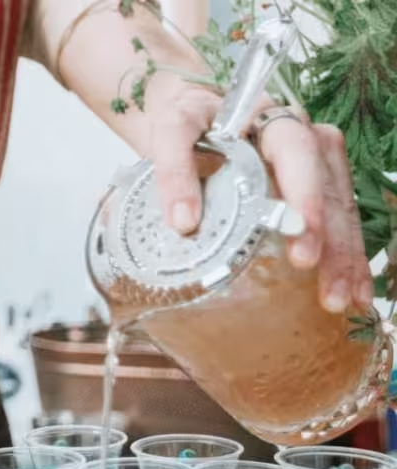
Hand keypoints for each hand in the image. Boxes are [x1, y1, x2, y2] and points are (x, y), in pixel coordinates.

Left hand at [146, 78, 370, 313]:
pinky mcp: (314, 191)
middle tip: (319, 279)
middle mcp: (303, 139)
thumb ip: (172, 167)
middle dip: (329, 238)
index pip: (297, 150)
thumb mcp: (170, 130)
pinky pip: (339, 224)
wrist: (191, 114)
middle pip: (328, 186)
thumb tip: (184, 222)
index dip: (303, 192)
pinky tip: (354, 291)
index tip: (300, 234)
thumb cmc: (187, 120)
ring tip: (341, 297)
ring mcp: (313, 166)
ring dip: (345, 256)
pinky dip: (347, 259)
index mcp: (271, 119)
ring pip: (342, 208)